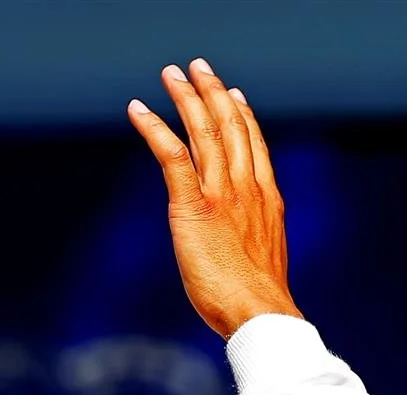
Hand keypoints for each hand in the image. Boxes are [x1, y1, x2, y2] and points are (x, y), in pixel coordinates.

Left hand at [128, 58, 303, 339]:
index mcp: (267, 202)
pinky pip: (172, 156)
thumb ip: (254, 242)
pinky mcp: (193, 207)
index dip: (244, 117)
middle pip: (231, 128)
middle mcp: (247, 190)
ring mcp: (222, 195)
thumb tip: (248, 250)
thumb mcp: (264, 264)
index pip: (254, 147)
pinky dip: (154, 128)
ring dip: (186, 99)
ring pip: (205, 133)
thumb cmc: (260, 303)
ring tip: (171, 75)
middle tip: (199, 68)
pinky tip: (139, 109)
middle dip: (214, 94)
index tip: (235, 95)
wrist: (260, 313)